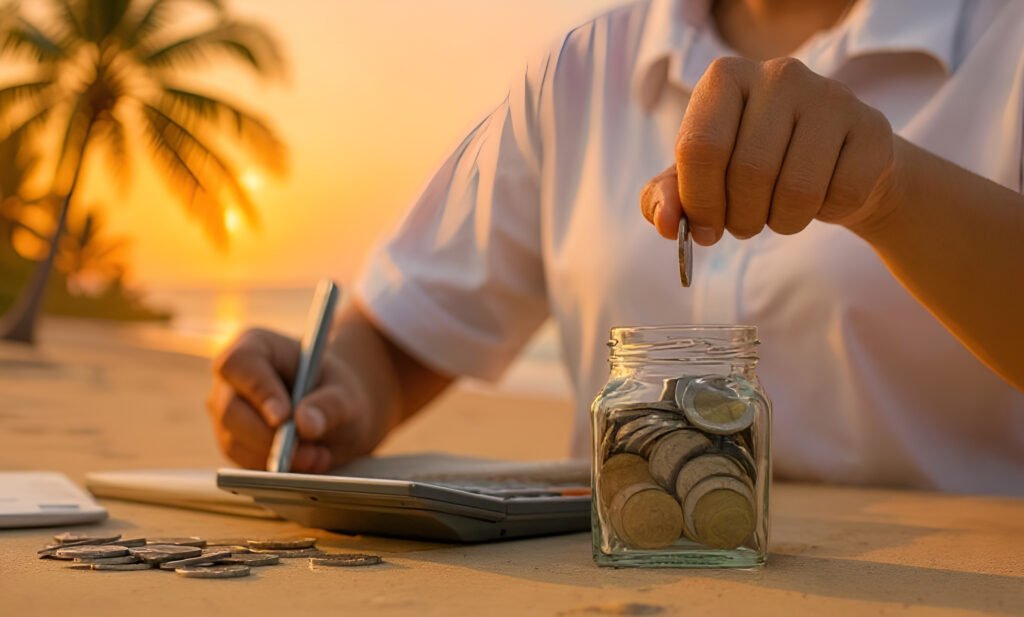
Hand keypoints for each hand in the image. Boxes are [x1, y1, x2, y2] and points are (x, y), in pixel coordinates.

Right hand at [206, 328, 378, 472]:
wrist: (336, 414)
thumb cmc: (337, 392)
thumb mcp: (346, 394)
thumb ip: (330, 405)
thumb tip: (304, 424)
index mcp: (255, 346)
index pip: (240, 363)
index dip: (258, 390)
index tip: (283, 417)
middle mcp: (232, 381)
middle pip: (231, 409)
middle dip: (269, 437)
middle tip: (307, 452)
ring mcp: (227, 414)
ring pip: (235, 442)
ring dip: (276, 458)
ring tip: (319, 458)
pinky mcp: (234, 444)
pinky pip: (244, 464)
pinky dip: (275, 470)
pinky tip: (308, 465)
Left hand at [640, 56, 899, 243]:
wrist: (832, 164)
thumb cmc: (751, 168)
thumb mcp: (698, 180)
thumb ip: (665, 197)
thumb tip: (664, 221)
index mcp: (725, 78)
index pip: (700, 148)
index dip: (699, 202)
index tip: (704, 228)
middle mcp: (779, 74)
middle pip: (749, 172)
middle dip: (741, 218)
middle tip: (745, 224)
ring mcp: (831, 96)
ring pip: (797, 190)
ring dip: (782, 221)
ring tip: (779, 211)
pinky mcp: (872, 128)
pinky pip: (840, 195)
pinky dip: (825, 214)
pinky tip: (823, 195)